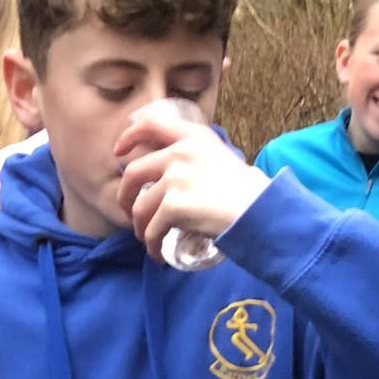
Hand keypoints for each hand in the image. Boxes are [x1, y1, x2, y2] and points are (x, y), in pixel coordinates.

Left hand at [115, 104, 268, 261]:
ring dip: (140, 227)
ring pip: (140, 207)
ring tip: (148, 240)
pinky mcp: (174, 205)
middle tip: (131, 212)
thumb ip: (194, 157)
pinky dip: (152, 245)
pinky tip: (158, 254)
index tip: (119, 151)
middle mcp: (181, 152)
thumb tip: (166, 171)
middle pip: (133, 172)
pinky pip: (152, 229)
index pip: (151, 124)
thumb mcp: (220, 158)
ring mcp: (176, 178)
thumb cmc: (246, 191)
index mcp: (193, 136)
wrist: (259, 210)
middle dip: (125, 196)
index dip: (129, 136)